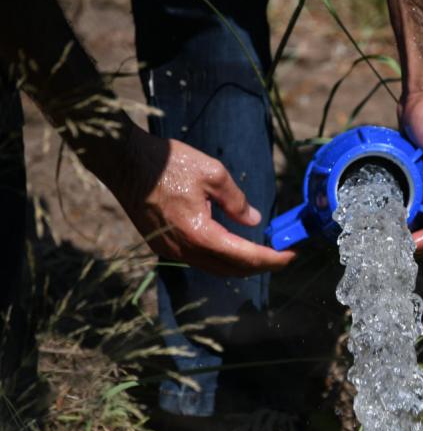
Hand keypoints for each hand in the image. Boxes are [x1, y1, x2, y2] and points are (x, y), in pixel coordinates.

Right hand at [109, 125, 294, 275]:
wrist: (123, 161)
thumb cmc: (167, 163)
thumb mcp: (212, 174)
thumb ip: (236, 201)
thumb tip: (253, 220)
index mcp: (200, 234)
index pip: (245, 257)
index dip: (272, 259)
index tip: (291, 255)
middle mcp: (184, 249)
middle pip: (231, 269)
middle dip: (260, 266)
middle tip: (282, 256)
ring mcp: (171, 250)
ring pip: (214, 268)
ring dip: (240, 264)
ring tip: (263, 253)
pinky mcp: (163, 245)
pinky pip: (198, 260)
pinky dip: (221, 259)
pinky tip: (233, 247)